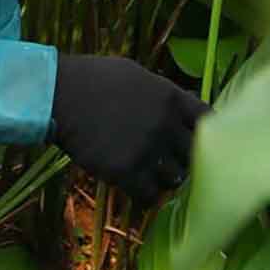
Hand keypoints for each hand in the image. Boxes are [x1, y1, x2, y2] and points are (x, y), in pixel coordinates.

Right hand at [49, 54, 206, 202]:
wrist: (61, 95)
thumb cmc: (95, 79)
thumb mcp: (137, 75)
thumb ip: (162, 94)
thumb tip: (180, 107)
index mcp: (171, 97)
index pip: (208, 120)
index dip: (208, 132)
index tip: (202, 140)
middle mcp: (165, 125)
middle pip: (195, 154)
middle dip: (187, 159)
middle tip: (176, 162)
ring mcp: (147, 150)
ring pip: (175, 178)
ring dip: (166, 178)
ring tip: (154, 175)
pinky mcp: (125, 172)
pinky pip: (149, 195)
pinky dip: (146, 194)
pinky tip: (137, 187)